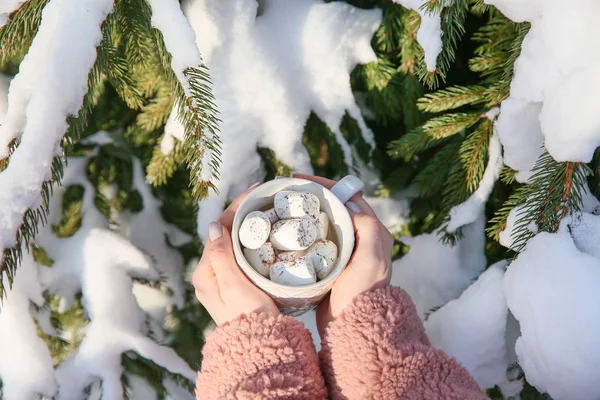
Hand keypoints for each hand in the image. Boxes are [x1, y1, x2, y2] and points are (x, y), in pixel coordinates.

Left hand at [192, 184, 279, 325]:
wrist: (260, 347)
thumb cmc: (249, 317)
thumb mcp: (233, 285)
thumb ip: (221, 256)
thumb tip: (214, 225)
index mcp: (205, 273)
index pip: (218, 229)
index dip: (236, 208)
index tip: (256, 192)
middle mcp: (210, 275)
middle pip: (224, 234)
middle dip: (242, 214)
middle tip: (264, 197)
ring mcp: (222, 281)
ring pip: (233, 244)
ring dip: (246, 225)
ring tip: (266, 210)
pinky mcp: (235, 286)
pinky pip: (240, 255)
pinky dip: (250, 241)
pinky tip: (264, 236)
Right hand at [294, 174, 393, 336]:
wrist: (353, 329)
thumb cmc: (361, 294)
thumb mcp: (370, 259)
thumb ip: (367, 228)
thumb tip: (350, 205)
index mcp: (373, 232)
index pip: (349, 196)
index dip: (325, 184)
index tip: (301, 180)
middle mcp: (360, 238)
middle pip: (334, 207)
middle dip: (312, 196)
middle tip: (287, 192)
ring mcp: (345, 252)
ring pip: (323, 222)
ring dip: (305, 213)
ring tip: (283, 208)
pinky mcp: (330, 264)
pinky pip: (315, 240)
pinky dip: (301, 233)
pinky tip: (285, 233)